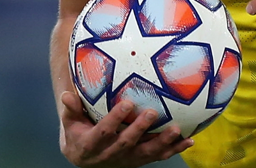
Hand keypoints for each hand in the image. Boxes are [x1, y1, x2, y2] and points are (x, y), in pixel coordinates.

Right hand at [59, 90, 192, 166]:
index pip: (104, 132)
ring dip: (162, 142)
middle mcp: (110, 155)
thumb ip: (70, 108)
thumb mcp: (70, 121)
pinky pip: (158, 156)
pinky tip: (189, 140)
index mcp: (92, 144)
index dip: (115, 119)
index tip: (126, 103)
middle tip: (152, 113)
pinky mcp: (139, 161)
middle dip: (140, 130)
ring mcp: (127, 159)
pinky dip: (174, 149)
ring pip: (146, 153)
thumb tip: (66, 94)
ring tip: (177, 130)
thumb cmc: (79, 130)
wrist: (85, 157)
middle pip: (127, 143)